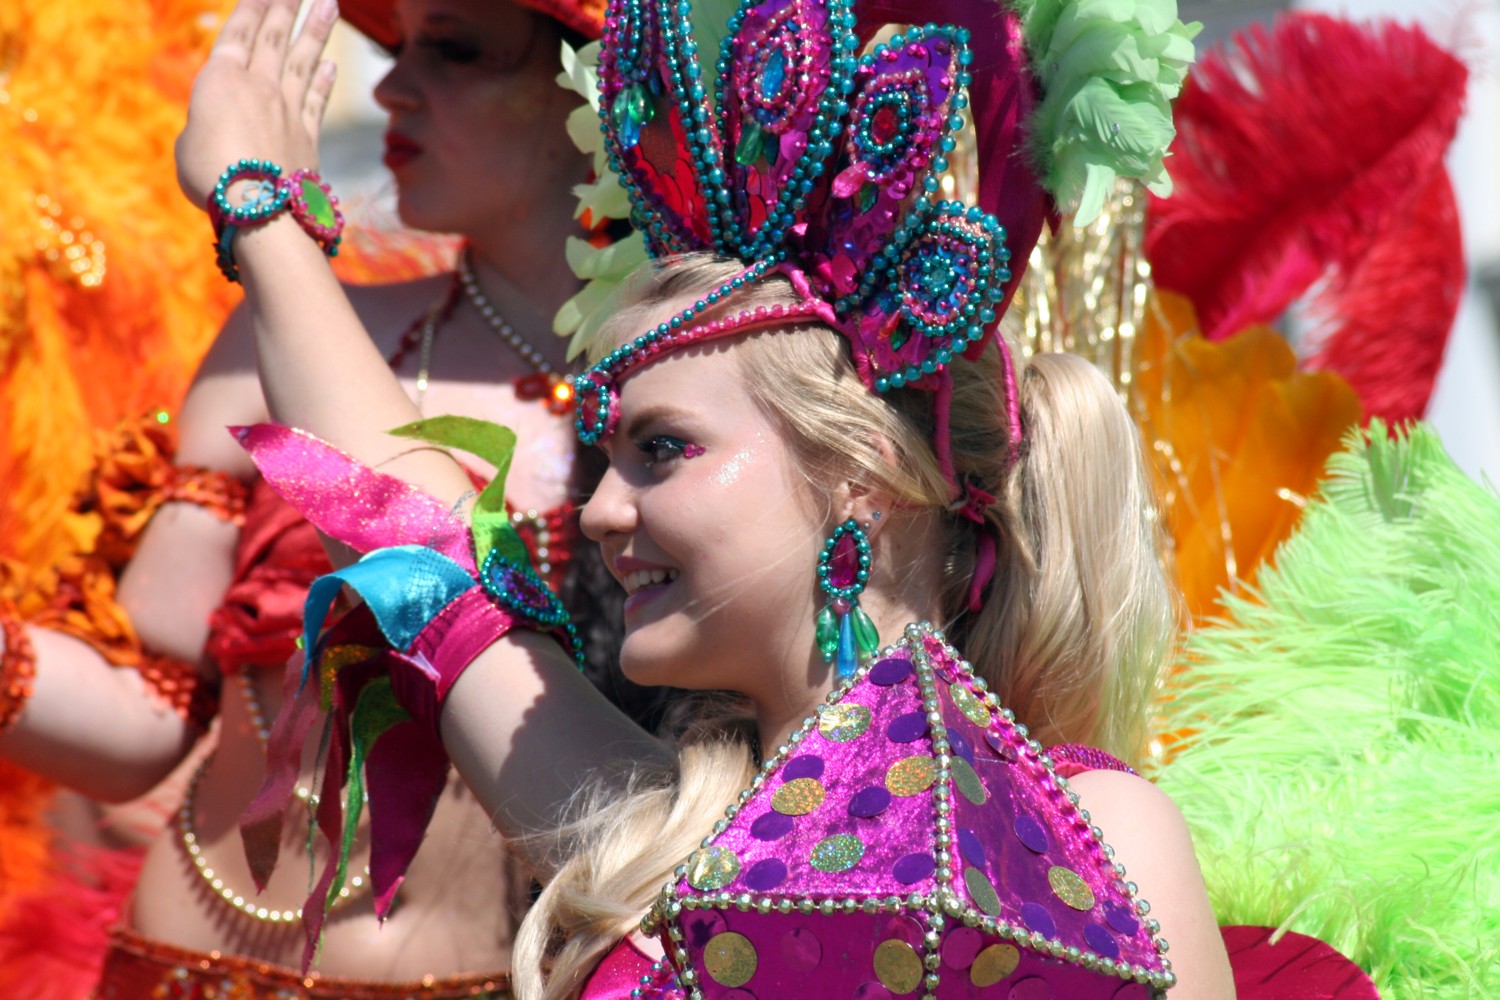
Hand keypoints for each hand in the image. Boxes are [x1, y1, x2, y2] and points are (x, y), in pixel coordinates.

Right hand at [176, 0, 340, 208]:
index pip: (240, 32)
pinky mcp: (309, 136)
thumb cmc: (212, 177)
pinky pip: (317, 99)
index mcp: (221, 80)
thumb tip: (226, 131)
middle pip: (276, 37)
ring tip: (331, 4)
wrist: (260, 209)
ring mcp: (288, 109)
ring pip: (304, 60)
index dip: (254, 6)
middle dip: (289, 5)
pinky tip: (330, 66)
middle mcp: (259, 86)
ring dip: (318, 30)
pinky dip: (324, 81)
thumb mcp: (190, 145)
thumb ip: (208, 125)